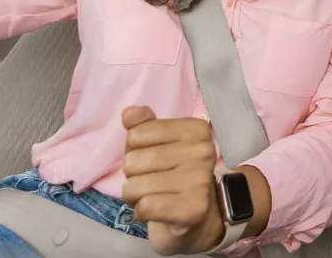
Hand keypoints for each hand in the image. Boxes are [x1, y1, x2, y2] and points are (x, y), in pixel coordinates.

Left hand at [121, 106, 224, 254]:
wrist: (198, 217)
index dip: (135, 150)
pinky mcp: (193, 208)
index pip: (137, 133)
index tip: (153, 161)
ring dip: (136, 196)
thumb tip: (129, 113)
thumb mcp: (155, 144)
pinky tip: (156, 212)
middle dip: (134, 176)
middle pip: (133, 161)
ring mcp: (200, 180)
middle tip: (153, 182)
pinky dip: (141, 212)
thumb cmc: (171, 175)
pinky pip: (145, 207)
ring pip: (135, 186)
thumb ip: (143, 125)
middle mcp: (202, 151)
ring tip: (154, 196)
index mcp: (195, 129)